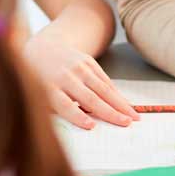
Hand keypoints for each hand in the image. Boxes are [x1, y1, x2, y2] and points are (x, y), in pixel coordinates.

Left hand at [24, 35, 138, 129]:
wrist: (44, 49)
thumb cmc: (41, 80)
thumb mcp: (41, 96)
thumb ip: (58, 110)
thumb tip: (85, 125)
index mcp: (49, 88)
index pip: (65, 105)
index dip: (78, 116)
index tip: (91, 126)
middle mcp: (65, 76)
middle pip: (89, 97)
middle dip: (110, 112)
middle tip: (126, 124)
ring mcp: (78, 67)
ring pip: (102, 88)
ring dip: (120, 104)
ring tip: (133, 116)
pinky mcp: (88, 61)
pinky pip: (105, 79)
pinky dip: (116, 93)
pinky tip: (125, 104)